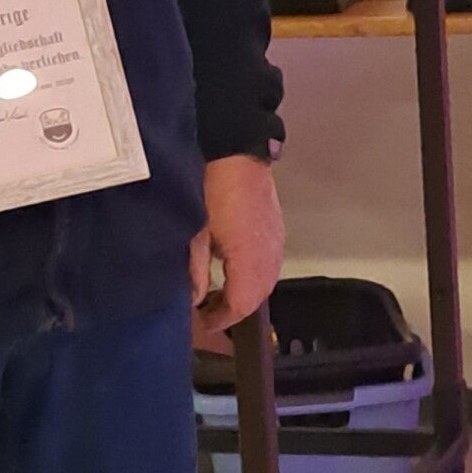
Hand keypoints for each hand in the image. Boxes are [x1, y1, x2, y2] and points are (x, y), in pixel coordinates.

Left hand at [190, 154, 284, 350]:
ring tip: (218, 296)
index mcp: (250, 257)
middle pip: (258, 296)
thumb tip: (195, 299)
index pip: (242, 303)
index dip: (222, 318)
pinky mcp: (276, 228)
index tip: (202, 323)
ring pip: (266, 281)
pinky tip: (234, 272)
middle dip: (234, 310)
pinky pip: (269, 264)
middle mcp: (270, 253)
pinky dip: (253, 276)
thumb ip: (195, 269)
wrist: (237, 149)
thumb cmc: (211, 187)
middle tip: (208, 313)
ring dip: (245, 293)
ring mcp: (277, 240)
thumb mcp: (195, 230)